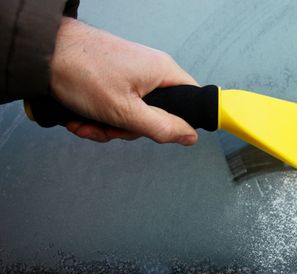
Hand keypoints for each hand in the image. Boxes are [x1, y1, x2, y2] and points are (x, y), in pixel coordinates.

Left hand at [50, 17, 197, 144]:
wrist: (41, 51)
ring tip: (87, 124)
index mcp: (162, 72)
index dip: (180, 122)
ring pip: (134, 114)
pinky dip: (100, 117)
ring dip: (110, 126)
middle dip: (130, 129)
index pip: (191, 100)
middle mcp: (150, 71)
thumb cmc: (81, 71)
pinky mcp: (114, 79)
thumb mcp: (126, 111)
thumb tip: (190, 136)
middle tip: (111, 127)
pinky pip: (117, 106)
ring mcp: (131, 75)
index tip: (159, 133)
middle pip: (158, 114)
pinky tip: (81, 120)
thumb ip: (162, 128)